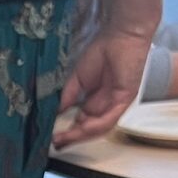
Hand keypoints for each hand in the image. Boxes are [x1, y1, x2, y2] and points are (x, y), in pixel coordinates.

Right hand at [52, 30, 152, 147]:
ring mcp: (116, 103)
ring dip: (81, 135)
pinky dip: (95, 125)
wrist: (120, 35)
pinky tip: (82, 128)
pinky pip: (110, 118)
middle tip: (56, 143)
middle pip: (89, 129)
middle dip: (72, 137)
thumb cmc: (104, 49)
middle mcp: (106, 105)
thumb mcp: (78, 77)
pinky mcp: (125, 99)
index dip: (68, 131)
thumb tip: (55, 112)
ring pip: (99, 127)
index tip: (53, 137)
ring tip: (65, 139)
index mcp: (96, 100)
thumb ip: (67, 96)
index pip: (81, 122)